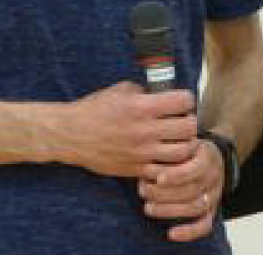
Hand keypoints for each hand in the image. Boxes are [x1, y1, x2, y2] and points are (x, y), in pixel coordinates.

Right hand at [49, 82, 197, 176]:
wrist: (71, 135)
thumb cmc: (95, 109)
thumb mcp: (121, 90)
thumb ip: (146, 91)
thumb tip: (166, 93)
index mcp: (141, 106)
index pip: (183, 101)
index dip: (187, 99)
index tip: (183, 101)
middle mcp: (144, 130)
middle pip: (189, 127)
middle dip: (191, 121)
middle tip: (185, 120)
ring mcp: (141, 152)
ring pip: (183, 152)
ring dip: (187, 144)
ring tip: (180, 140)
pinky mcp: (136, 169)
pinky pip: (166, 172)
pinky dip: (173, 165)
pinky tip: (169, 157)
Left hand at [138, 137, 224, 241]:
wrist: (210, 157)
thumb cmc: (188, 147)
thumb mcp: (183, 138)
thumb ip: (172, 145)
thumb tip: (151, 152)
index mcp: (208, 157)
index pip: (196, 168)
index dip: (177, 175)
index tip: (158, 178)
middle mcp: (214, 177)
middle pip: (191, 191)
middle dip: (163, 194)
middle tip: (142, 190)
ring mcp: (214, 195)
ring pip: (194, 208)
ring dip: (168, 210)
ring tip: (147, 207)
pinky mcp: (211, 210)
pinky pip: (204, 225)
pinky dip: (189, 232)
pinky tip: (171, 234)